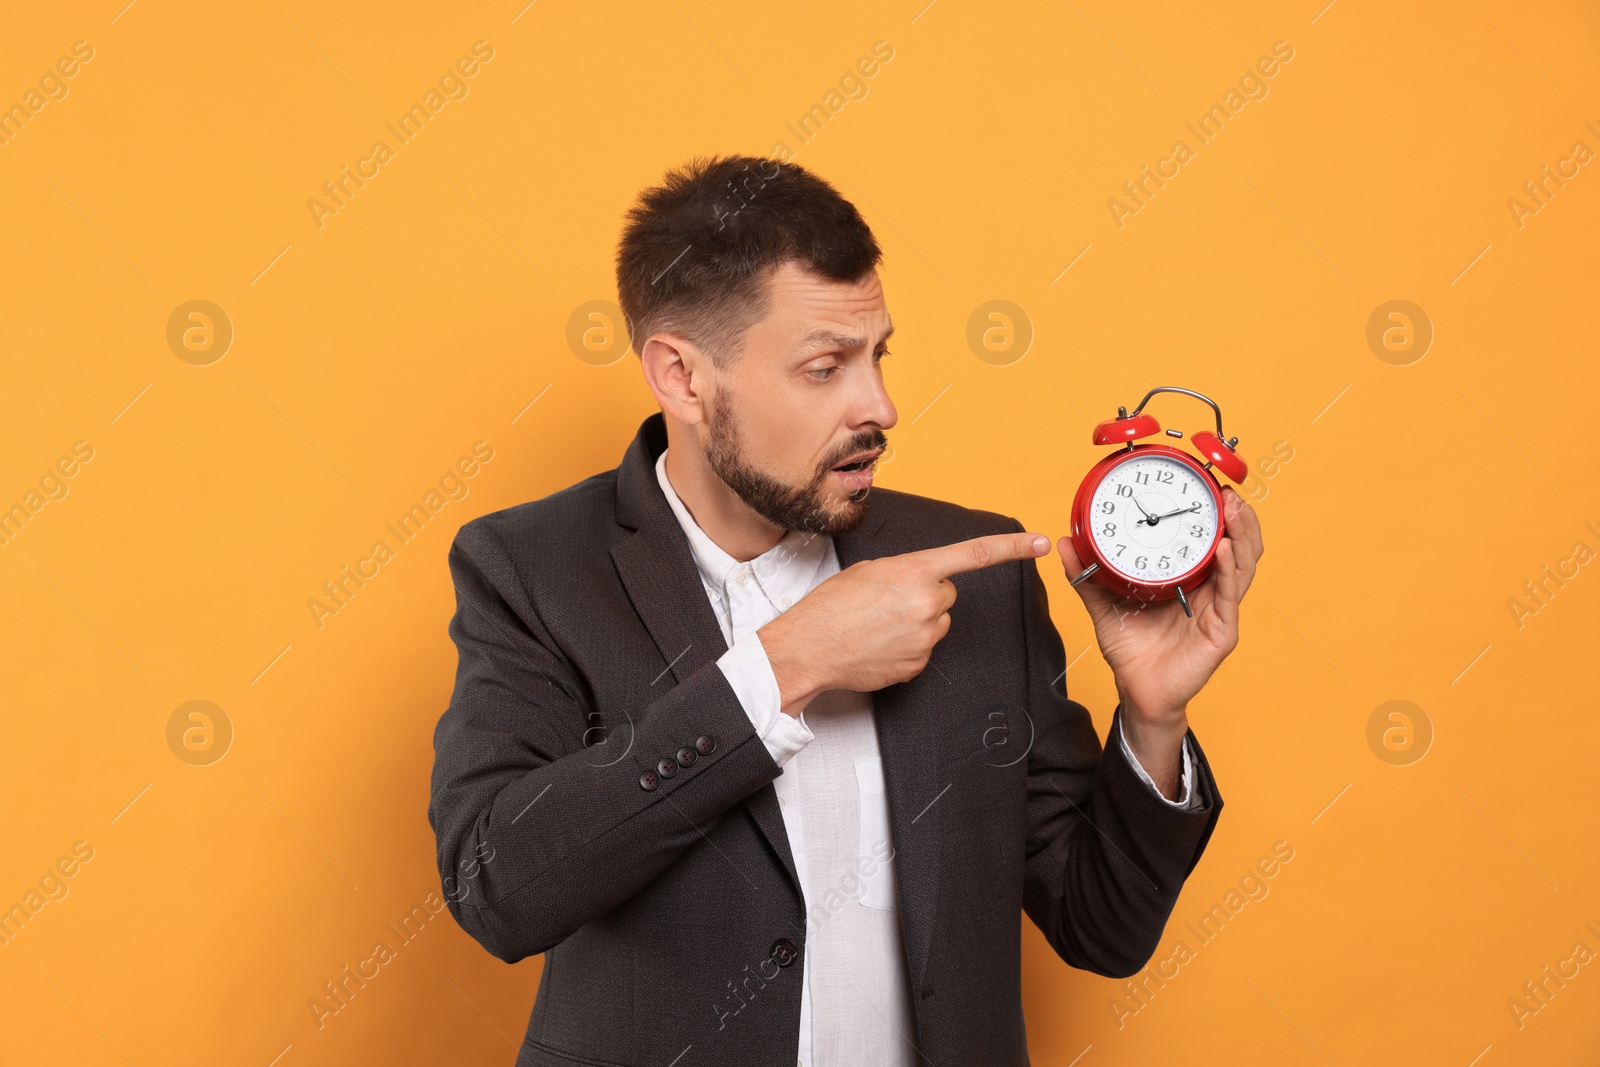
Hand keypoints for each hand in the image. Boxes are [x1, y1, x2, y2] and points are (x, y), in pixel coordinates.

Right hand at [758, 531, 1051, 715]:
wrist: (807, 649)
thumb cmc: (829, 607)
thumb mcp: (868, 571)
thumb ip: (906, 573)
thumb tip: (924, 584)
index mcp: (914, 571)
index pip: (973, 555)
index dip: (1011, 549)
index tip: (1039, 543)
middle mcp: (927, 603)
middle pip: (947, 594)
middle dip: (925, 596)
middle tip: (888, 603)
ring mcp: (925, 637)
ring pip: (937, 623)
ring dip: (916, 622)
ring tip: (878, 626)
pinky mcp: (919, 665)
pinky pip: (924, 649)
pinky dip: (906, 647)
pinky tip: (878, 645)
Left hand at [1059, 486, 1263, 729]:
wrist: (1136, 691)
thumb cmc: (1131, 649)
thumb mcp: (1105, 604)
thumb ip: (1087, 575)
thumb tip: (1067, 542)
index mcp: (1189, 580)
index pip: (1211, 539)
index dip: (1215, 513)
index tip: (1208, 484)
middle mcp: (1210, 591)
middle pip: (1237, 547)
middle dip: (1237, 517)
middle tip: (1225, 490)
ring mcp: (1219, 610)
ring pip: (1242, 566)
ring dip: (1242, 534)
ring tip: (1233, 508)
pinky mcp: (1221, 631)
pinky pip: (1229, 596)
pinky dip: (1229, 570)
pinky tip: (1224, 550)